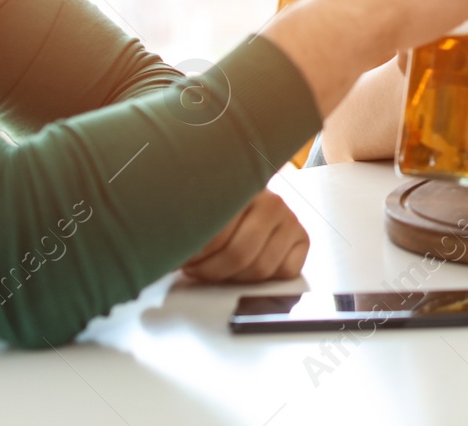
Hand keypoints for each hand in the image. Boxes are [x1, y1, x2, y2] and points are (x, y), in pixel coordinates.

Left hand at [180, 189, 309, 282]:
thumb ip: (186, 226)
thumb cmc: (214, 207)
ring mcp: (289, 218)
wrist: (241, 195)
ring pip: (261, 267)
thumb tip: (166, 253)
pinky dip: (264, 277)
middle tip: (195, 268)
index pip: (217, 235)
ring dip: (233, 277)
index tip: (183, 258)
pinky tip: (244, 269)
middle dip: (211, 271)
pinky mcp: (301, 237)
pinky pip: (286, 270)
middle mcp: (272, 201)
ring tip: (214, 268)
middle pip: (240, 255)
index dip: (195, 256)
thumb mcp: (197, 209)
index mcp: (243, 189)